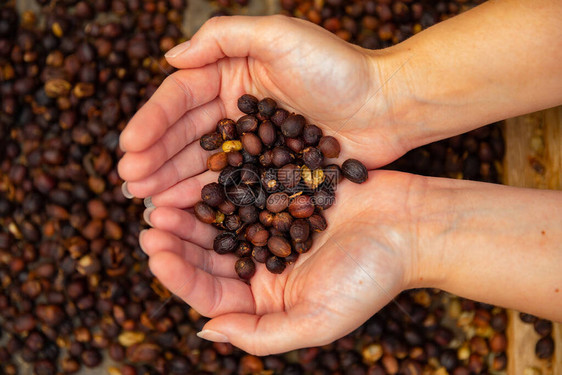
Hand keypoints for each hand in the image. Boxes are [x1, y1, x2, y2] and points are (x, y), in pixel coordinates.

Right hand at [118, 15, 410, 199]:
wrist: (388, 104)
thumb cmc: (338, 68)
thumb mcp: (280, 36)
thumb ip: (222, 37)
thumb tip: (169, 57)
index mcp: (232, 74)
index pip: (181, 99)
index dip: (151, 123)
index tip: (128, 148)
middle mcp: (237, 108)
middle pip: (186, 135)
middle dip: (155, 158)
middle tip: (130, 183)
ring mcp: (253, 142)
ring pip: (204, 163)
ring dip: (174, 181)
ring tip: (148, 201)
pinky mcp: (271, 169)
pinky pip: (232, 184)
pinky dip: (208, 196)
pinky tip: (187, 211)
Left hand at [139, 170, 424, 354]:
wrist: (412, 228)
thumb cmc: (371, 277)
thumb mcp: (319, 320)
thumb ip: (262, 334)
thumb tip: (207, 333)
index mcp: (267, 301)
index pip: (211, 294)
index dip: (179, 275)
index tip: (155, 251)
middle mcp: (263, 267)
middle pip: (208, 258)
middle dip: (177, 241)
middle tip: (150, 220)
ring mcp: (271, 229)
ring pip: (218, 223)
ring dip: (191, 211)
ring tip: (164, 197)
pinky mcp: (281, 196)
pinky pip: (242, 191)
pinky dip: (220, 184)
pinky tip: (199, 172)